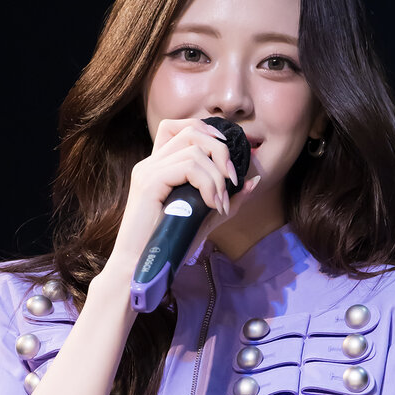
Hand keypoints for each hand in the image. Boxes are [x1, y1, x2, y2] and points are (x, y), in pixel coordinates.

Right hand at [110, 118, 257, 270]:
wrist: (140, 267)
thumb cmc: (169, 245)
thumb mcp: (205, 218)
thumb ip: (227, 200)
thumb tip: (253, 181)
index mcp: (158, 167)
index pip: (178, 127)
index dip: (207, 131)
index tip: (225, 161)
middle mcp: (150, 163)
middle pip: (191, 130)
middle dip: (220, 151)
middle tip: (232, 181)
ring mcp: (147, 171)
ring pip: (194, 150)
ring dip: (217, 177)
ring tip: (219, 203)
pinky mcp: (149, 183)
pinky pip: (188, 167)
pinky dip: (208, 184)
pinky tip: (210, 205)